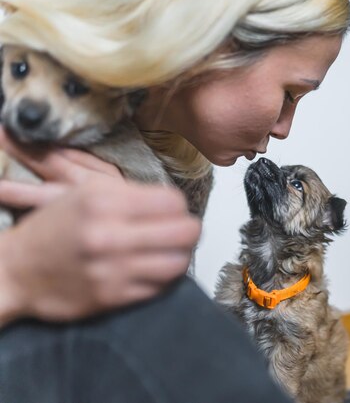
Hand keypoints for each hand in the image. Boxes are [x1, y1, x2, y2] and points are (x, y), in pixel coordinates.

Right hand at [0, 129, 200, 322]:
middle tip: (182, 229)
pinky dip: (164, 277)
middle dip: (189, 229)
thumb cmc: (54, 227)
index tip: (172, 210)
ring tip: (171, 250)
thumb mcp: (85, 193)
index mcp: (103, 202)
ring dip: (180, 255)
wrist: (16, 270)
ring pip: (178, 262)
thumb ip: (130, 193)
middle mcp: (109, 236)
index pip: (173, 201)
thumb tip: (173, 203)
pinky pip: (160, 287)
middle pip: (185, 231)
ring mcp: (112, 270)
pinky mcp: (112, 297)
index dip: (178, 205)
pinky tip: (154, 268)